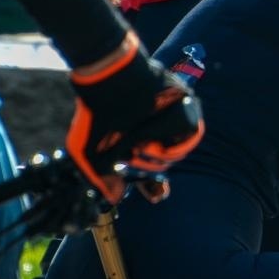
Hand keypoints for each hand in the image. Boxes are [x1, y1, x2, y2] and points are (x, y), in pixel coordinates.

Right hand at [67, 36, 203, 203]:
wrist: (109, 80)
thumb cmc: (96, 115)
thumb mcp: (90, 152)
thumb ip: (102, 178)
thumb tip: (115, 197)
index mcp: (137, 140)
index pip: (153, 169)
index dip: (155, 186)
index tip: (159, 197)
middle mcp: (156, 130)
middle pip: (166, 161)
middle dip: (148, 162)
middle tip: (132, 151)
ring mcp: (173, 115)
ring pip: (178, 146)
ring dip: (157, 147)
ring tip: (138, 134)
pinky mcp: (186, 100)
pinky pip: (188, 126)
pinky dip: (169, 129)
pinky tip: (151, 122)